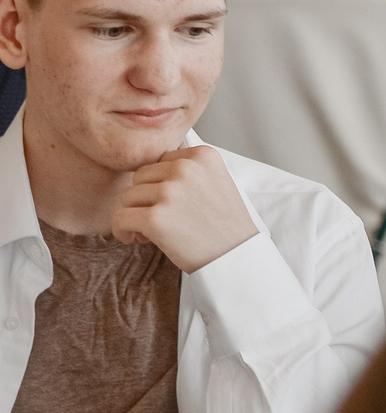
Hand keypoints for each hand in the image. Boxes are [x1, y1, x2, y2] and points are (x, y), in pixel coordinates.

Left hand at [112, 147, 256, 272]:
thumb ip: (188, 169)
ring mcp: (170, 192)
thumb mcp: (217, 181)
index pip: (160, 161)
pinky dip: (122, 230)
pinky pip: (120, 218)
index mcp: (203, 155)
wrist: (237, 257)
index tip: (172, 203)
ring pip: (128, 196)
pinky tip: (135, 238)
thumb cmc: (226, 224)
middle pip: (140, 176)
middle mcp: (186, 169)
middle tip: (163, 218)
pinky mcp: (156, 218)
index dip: (162, 184)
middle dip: (145, 198)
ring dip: (135, 214)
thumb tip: (145, 171)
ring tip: (154, 230)